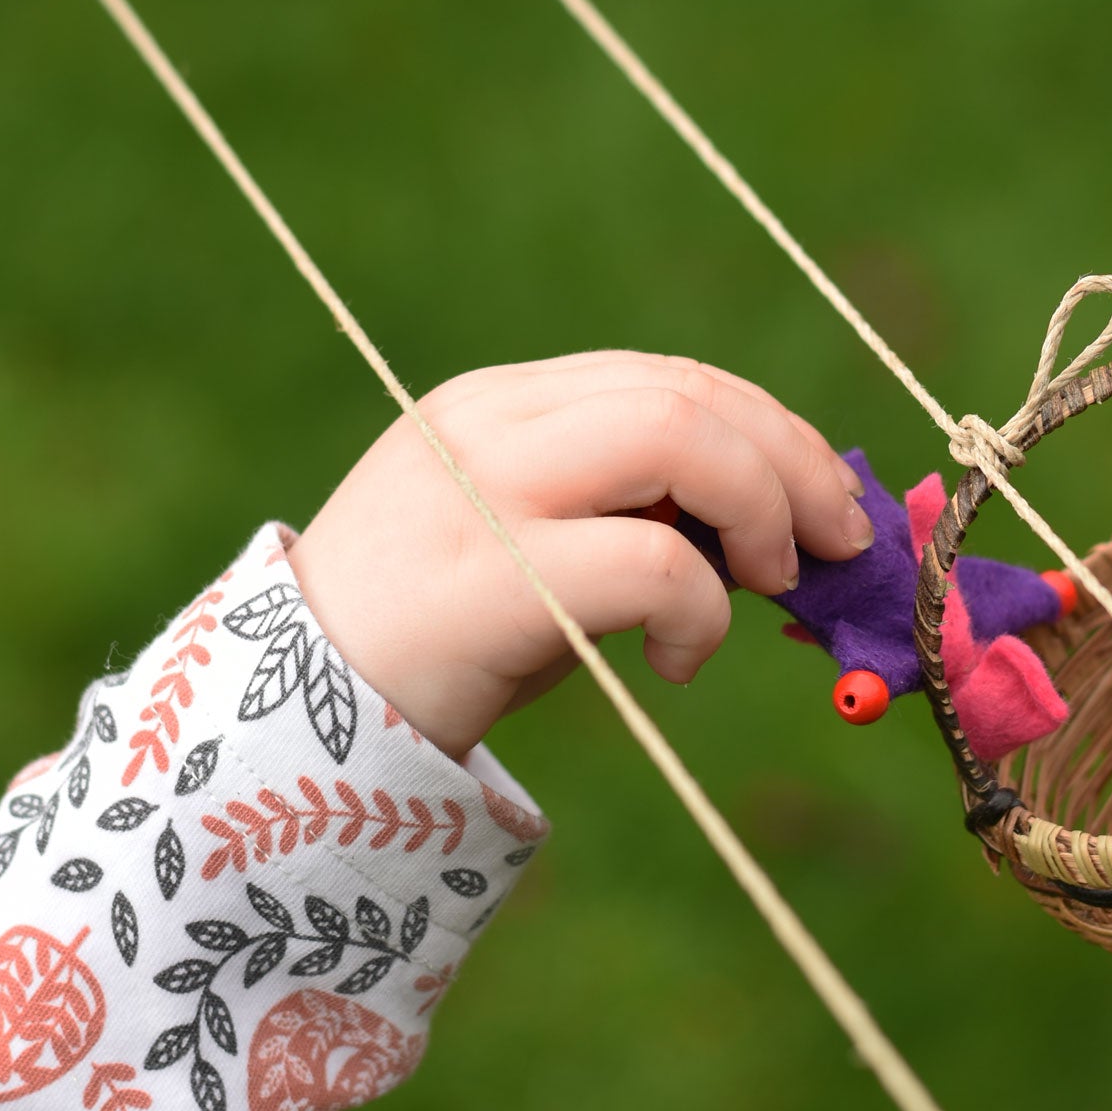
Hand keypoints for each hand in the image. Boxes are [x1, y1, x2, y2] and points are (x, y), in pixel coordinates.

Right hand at [287, 353, 873, 761]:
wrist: (277, 735)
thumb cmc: (429, 649)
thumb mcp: (529, 549)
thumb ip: (626, 513)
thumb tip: (779, 524)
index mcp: (500, 406)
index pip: (664, 376)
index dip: (768, 428)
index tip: (822, 500)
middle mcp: (491, 426)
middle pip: (685, 391)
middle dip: (790, 461)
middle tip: (834, 543)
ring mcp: (484, 494)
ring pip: (677, 436)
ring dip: (761, 507)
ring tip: (769, 582)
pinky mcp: (490, 582)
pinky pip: (651, 562)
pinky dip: (703, 611)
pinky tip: (685, 661)